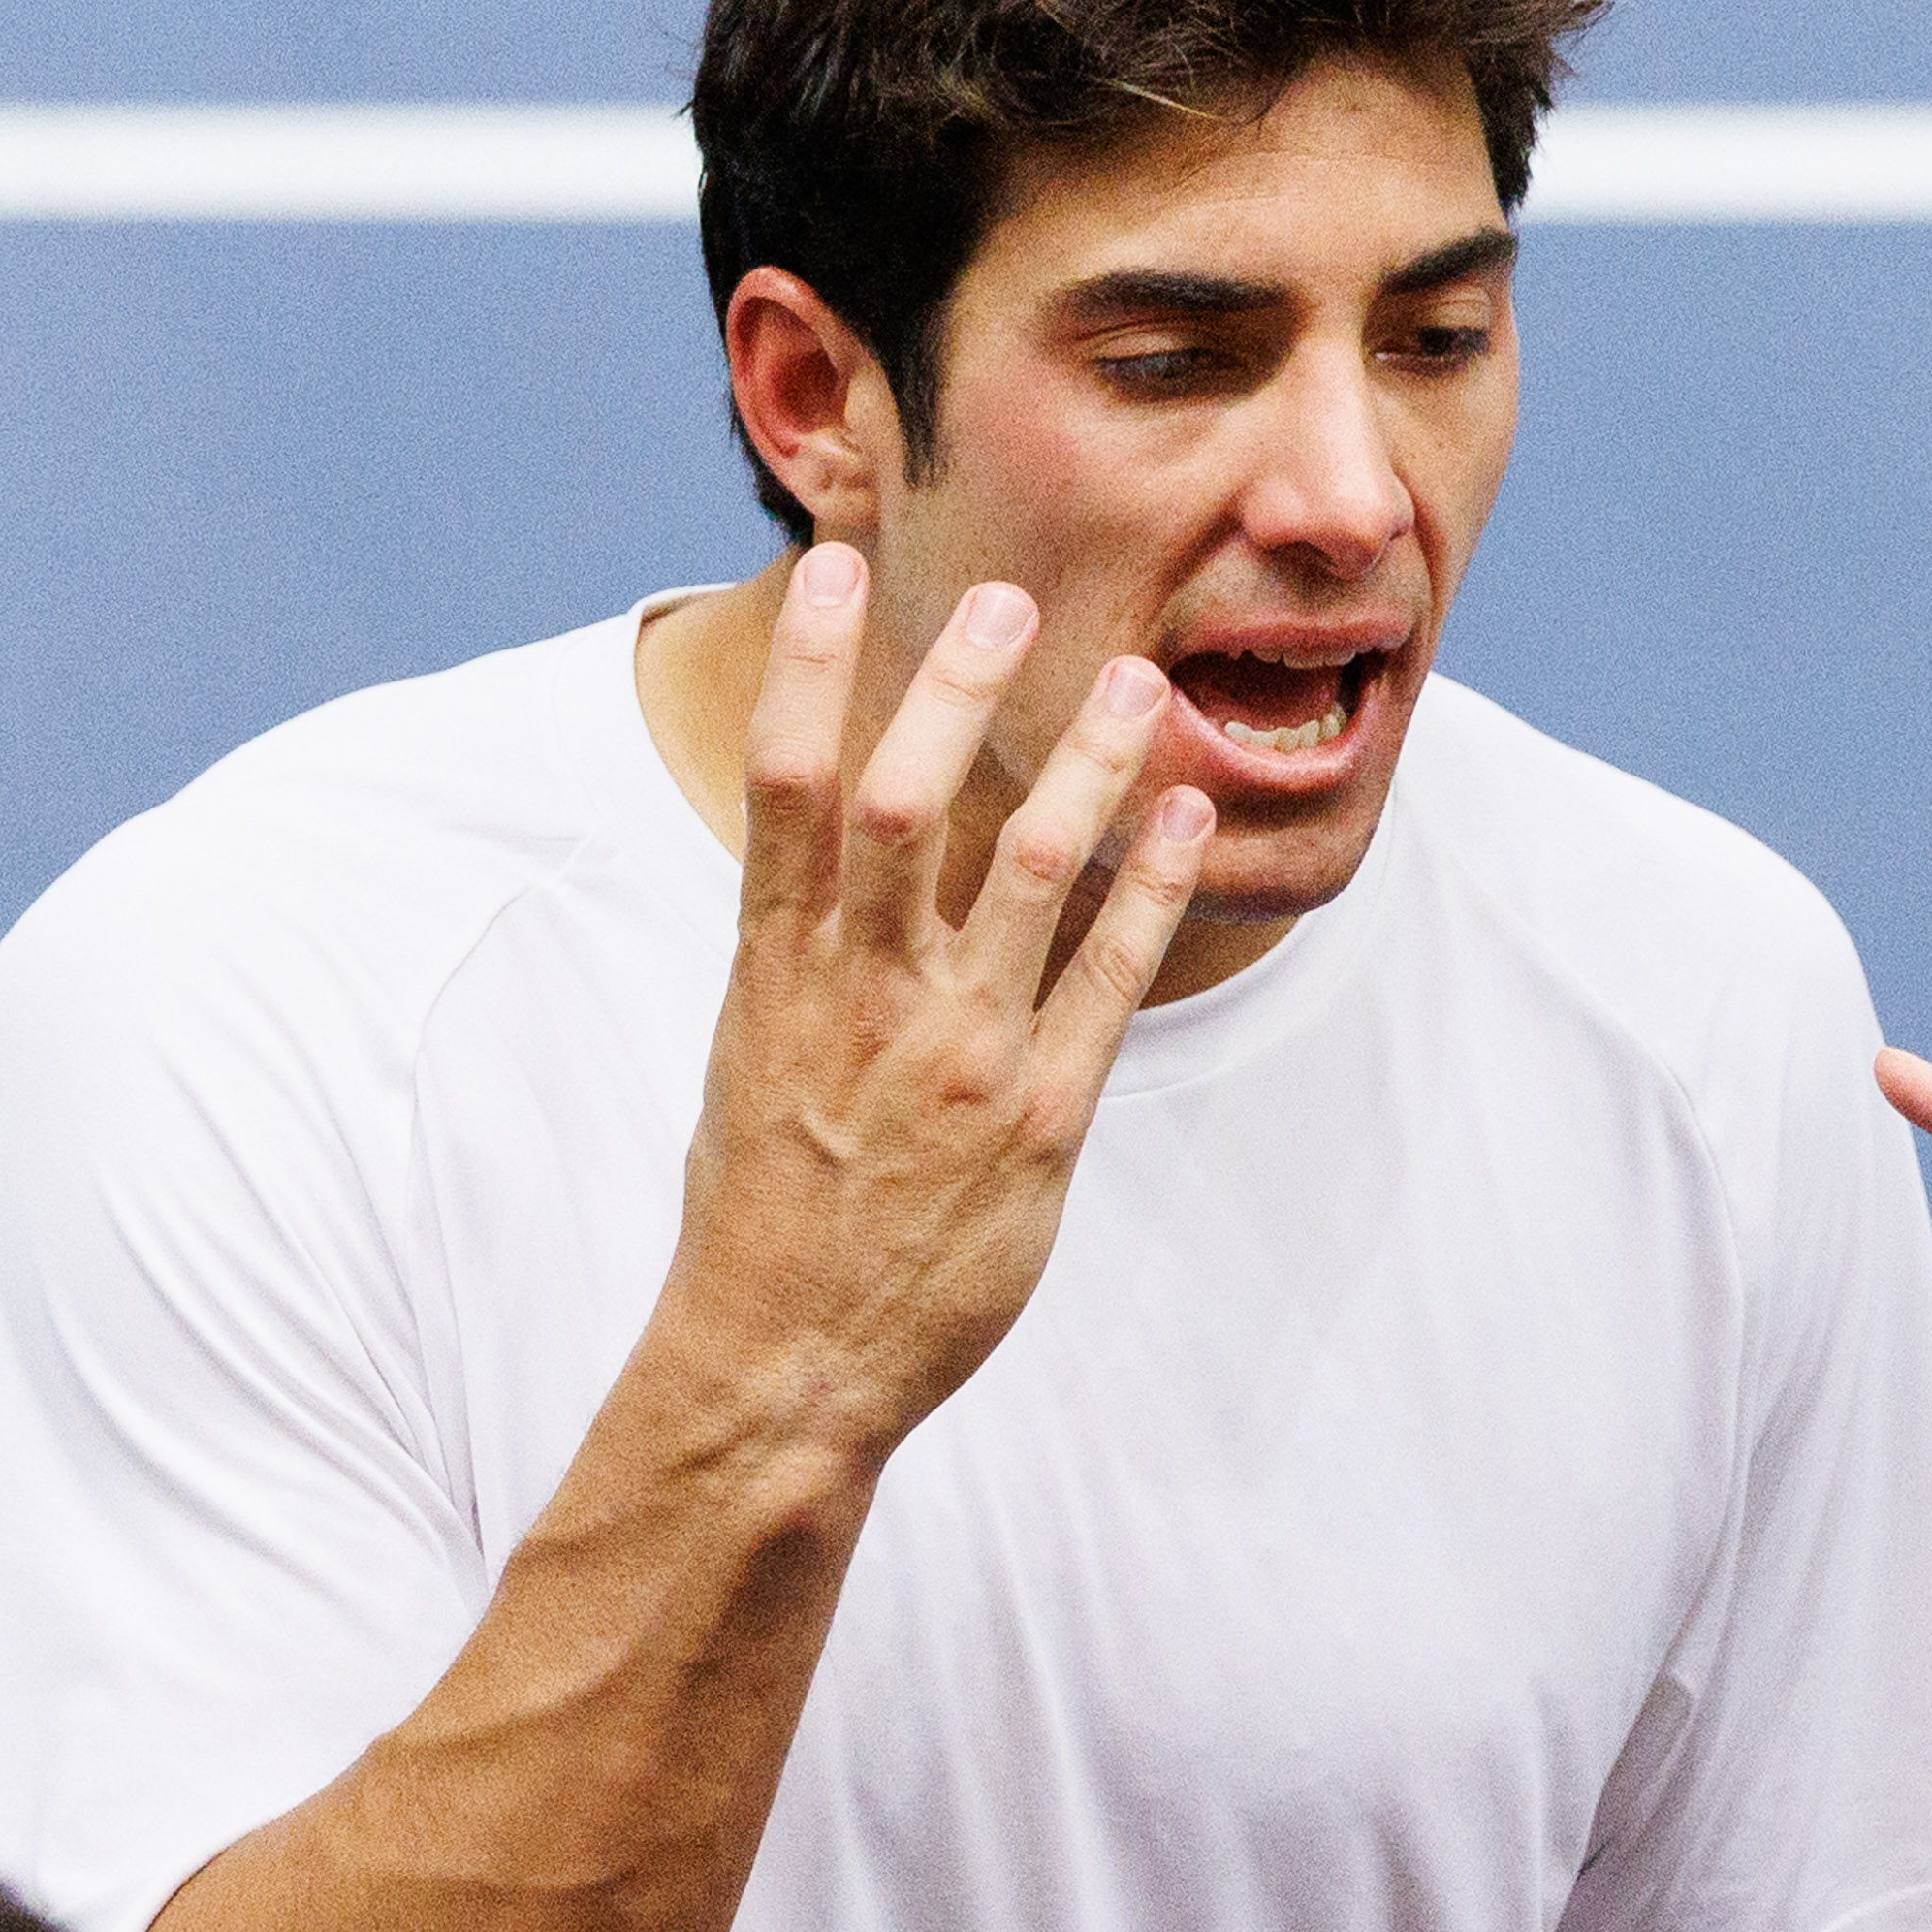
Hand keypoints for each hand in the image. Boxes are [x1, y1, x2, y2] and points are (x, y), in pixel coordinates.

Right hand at [666, 548, 1214, 1466]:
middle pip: (904, 800)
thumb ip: (794, 957)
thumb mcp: (747, 1060)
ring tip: (1140, 682)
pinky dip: (1150, 887)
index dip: (806, 666)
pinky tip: (1184, 817)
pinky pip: (1110, 977)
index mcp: (776, 973)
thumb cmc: (763, 1211)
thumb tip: (813, 869)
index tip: (828, 570)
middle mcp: (867, 995)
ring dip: (1089, 765)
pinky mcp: (1041, 1119)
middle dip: (954, 687)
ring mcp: (958, 1053)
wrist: (788, 1361)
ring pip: (1028, 871)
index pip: (784, 784)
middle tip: (1006, 598)